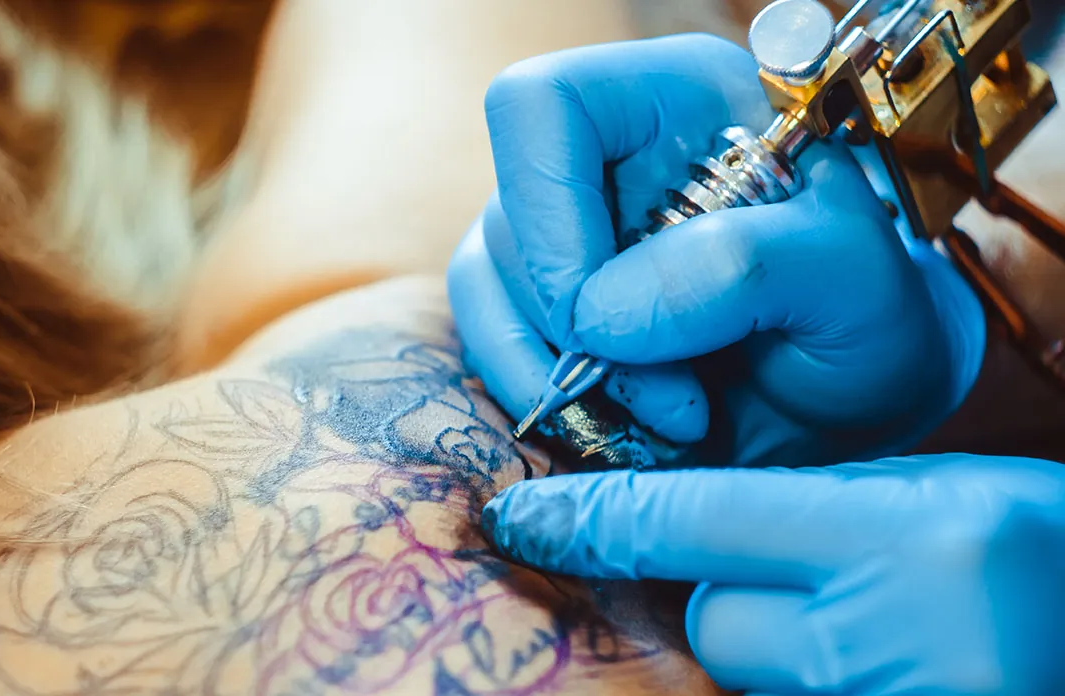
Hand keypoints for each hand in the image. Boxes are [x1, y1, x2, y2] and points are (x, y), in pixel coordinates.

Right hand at [447, 34, 984, 466]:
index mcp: (675, 103)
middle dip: (577, 330)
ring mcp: (567, 232)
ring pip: (484, 284)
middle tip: (675, 401)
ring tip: (662, 419)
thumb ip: (746, 269)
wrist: (854, 395)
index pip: (544, 108)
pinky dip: (540, 397)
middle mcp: (603, 158)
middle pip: (508, 216)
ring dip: (553, 373)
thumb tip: (599, 314)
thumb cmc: (869, 318)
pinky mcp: (548, 304)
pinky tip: (620, 424)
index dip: (548, 208)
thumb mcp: (855, 282)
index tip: (599, 314)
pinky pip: (492, 341)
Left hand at [482, 453, 1064, 694]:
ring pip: (746, 670)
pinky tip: (871, 660)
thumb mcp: (939, 498)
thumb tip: (693, 521)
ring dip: (777, 649)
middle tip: (815, 580)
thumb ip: (813, 507)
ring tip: (868, 629)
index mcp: (906, 538)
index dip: (591, 519)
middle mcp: (886, 637)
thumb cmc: (1049, 556)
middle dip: (733, 592)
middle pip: (713, 614)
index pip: (690, 520)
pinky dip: (806, 680)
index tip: (519, 519)